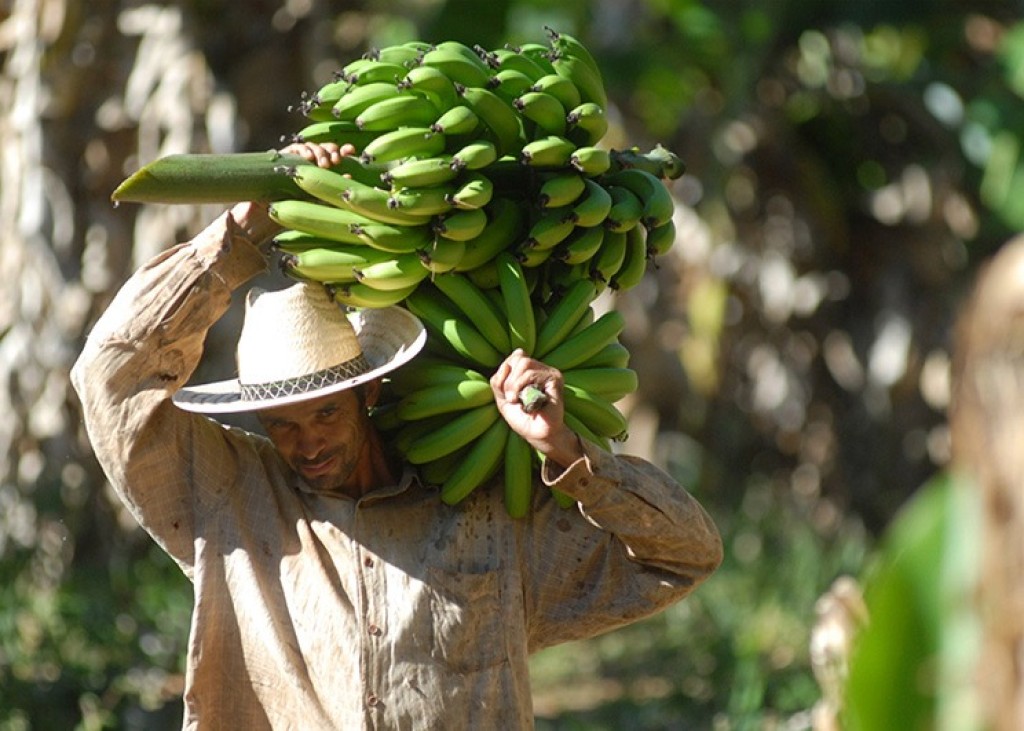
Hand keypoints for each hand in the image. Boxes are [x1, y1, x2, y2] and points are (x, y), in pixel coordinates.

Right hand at [231, 141, 356, 243]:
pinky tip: (309, 157)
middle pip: (325, 148)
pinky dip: (303, 150)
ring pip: (312, 146)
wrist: (269, 213)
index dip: (343, 150)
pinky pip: (296, 147)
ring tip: (323, 163)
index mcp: (322, 171)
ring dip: (320, 151)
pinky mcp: (284, 158)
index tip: (350, 149)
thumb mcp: (318, 200)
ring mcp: (297, 160)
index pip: (335, 156)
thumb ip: (330, 188)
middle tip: (336, 161)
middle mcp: (311, 163)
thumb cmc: (295, 210)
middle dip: (332, 150)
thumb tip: (349, 176)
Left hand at [490, 349, 583, 467]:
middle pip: (519, 358)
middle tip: (510, 398)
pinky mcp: (555, 379)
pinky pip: (532, 373)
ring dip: (513, 383)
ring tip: (515, 399)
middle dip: (508, 379)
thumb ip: (499, 380)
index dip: (505, 372)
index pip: (515, 357)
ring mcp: (549, 373)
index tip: (506, 392)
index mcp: (530, 371)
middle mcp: (541, 369)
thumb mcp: (503, 398)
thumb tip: (510, 361)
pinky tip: (525, 400)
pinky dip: (521, 386)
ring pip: (524, 363)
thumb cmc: (523, 418)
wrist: (537, 435)